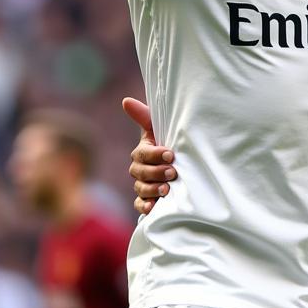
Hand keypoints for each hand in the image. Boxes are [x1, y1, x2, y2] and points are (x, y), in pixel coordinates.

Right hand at [123, 96, 175, 214]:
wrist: (181, 163)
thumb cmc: (169, 142)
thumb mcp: (159, 129)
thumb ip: (144, 116)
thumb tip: (125, 100)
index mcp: (142, 151)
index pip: (143, 154)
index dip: (155, 155)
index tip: (170, 154)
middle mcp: (139, 169)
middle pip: (141, 172)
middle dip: (157, 172)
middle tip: (172, 172)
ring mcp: (142, 184)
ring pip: (141, 188)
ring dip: (152, 189)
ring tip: (166, 190)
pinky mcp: (146, 199)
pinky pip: (140, 204)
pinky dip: (144, 206)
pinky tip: (152, 207)